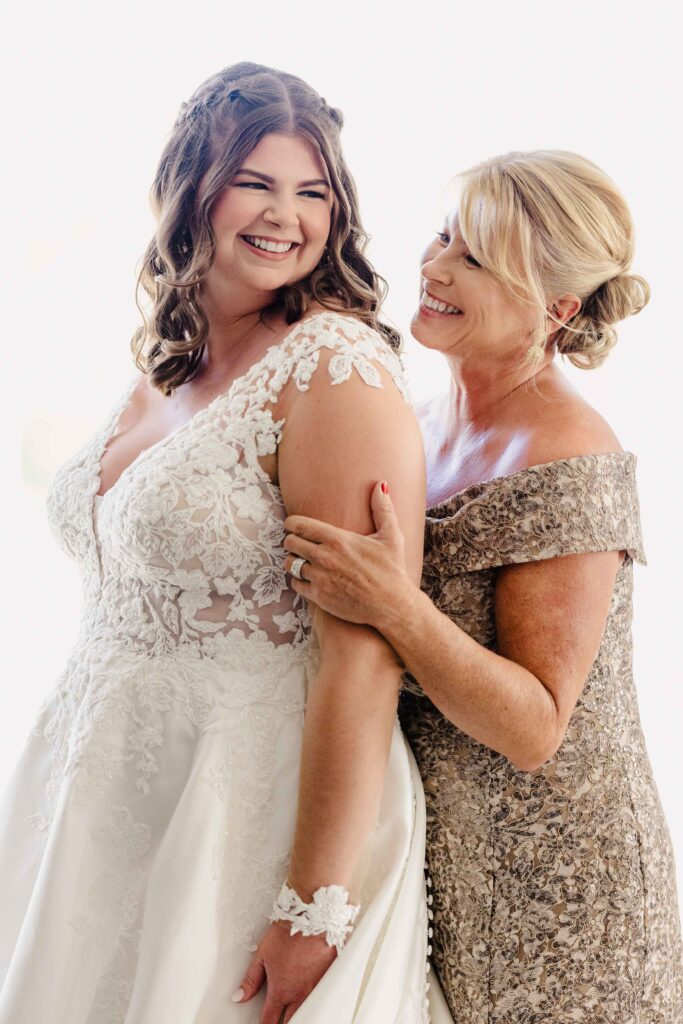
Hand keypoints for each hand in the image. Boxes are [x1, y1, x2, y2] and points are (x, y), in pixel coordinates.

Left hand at [232, 920, 335, 1022]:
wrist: (312, 917)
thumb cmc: (288, 932)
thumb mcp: (262, 955)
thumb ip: (251, 980)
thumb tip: (239, 997)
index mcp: (281, 991)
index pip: (269, 1021)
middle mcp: (299, 994)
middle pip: (289, 1022)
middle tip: (276, 1019)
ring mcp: (316, 988)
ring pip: (307, 1013)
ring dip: (298, 1015)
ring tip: (292, 1012)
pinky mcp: (329, 978)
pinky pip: (321, 999)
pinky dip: (315, 1002)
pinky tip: (312, 997)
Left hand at [283, 480, 416, 629]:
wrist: (392, 605)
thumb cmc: (392, 569)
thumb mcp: (391, 536)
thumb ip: (383, 508)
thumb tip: (381, 484)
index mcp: (337, 539)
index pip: (298, 525)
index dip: (292, 523)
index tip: (293, 525)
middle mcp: (324, 557)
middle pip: (290, 542)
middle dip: (292, 541)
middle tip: (299, 543)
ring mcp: (320, 578)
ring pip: (289, 564)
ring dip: (294, 561)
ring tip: (302, 560)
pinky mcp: (319, 597)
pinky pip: (295, 584)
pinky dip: (299, 581)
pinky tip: (309, 578)